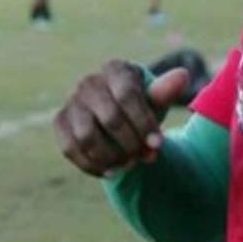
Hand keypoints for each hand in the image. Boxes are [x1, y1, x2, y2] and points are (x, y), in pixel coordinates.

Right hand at [52, 61, 187, 176]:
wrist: (118, 115)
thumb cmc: (141, 106)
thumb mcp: (156, 100)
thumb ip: (165, 92)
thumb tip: (182, 76)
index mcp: (115, 69)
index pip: (128, 95)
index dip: (144, 123)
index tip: (158, 145)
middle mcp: (89, 82)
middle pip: (110, 118)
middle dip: (131, 143)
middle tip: (146, 157)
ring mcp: (71, 101)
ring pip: (87, 137)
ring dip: (111, 157)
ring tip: (129, 164)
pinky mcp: (60, 122)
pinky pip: (70, 149)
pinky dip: (92, 165)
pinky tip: (111, 171)